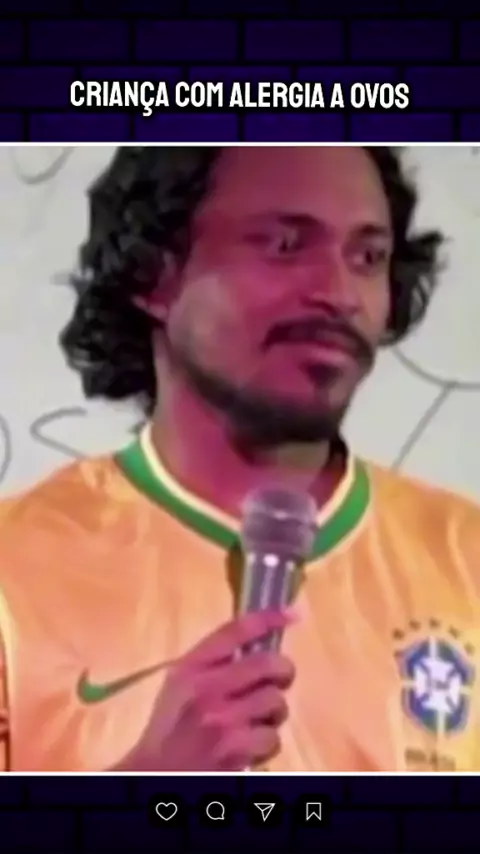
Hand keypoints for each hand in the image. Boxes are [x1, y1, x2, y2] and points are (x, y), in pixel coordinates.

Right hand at [117, 609, 295, 770]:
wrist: (157, 774)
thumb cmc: (170, 726)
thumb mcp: (180, 684)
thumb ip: (212, 662)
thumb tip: (258, 642)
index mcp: (191, 668)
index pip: (234, 631)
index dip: (268, 618)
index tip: (292, 614)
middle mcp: (207, 688)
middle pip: (267, 663)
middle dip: (283, 671)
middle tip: (280, 679)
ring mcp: (223, 719)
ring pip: (275, 701)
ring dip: (273, 712)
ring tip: (257, 720)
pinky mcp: (236, 749)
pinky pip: (272, 737)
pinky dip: (266, 743)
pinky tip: (250, 746)